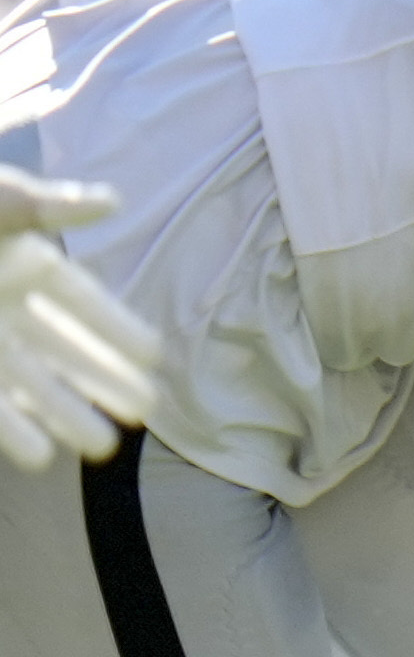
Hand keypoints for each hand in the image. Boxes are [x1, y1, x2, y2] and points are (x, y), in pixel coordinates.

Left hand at [0, 166, 158, 471]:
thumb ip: (44, 204)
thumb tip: (114, 201)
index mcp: (20, 260)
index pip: (80, 300)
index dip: (117, 328)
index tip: (155, 358)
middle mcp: (3, 303)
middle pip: (62, 348)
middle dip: (102, 382)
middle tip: (145, 414)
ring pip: (29, 382)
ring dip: (64, 414)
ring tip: (101, 449)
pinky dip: (10, 427)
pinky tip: (38, 455)